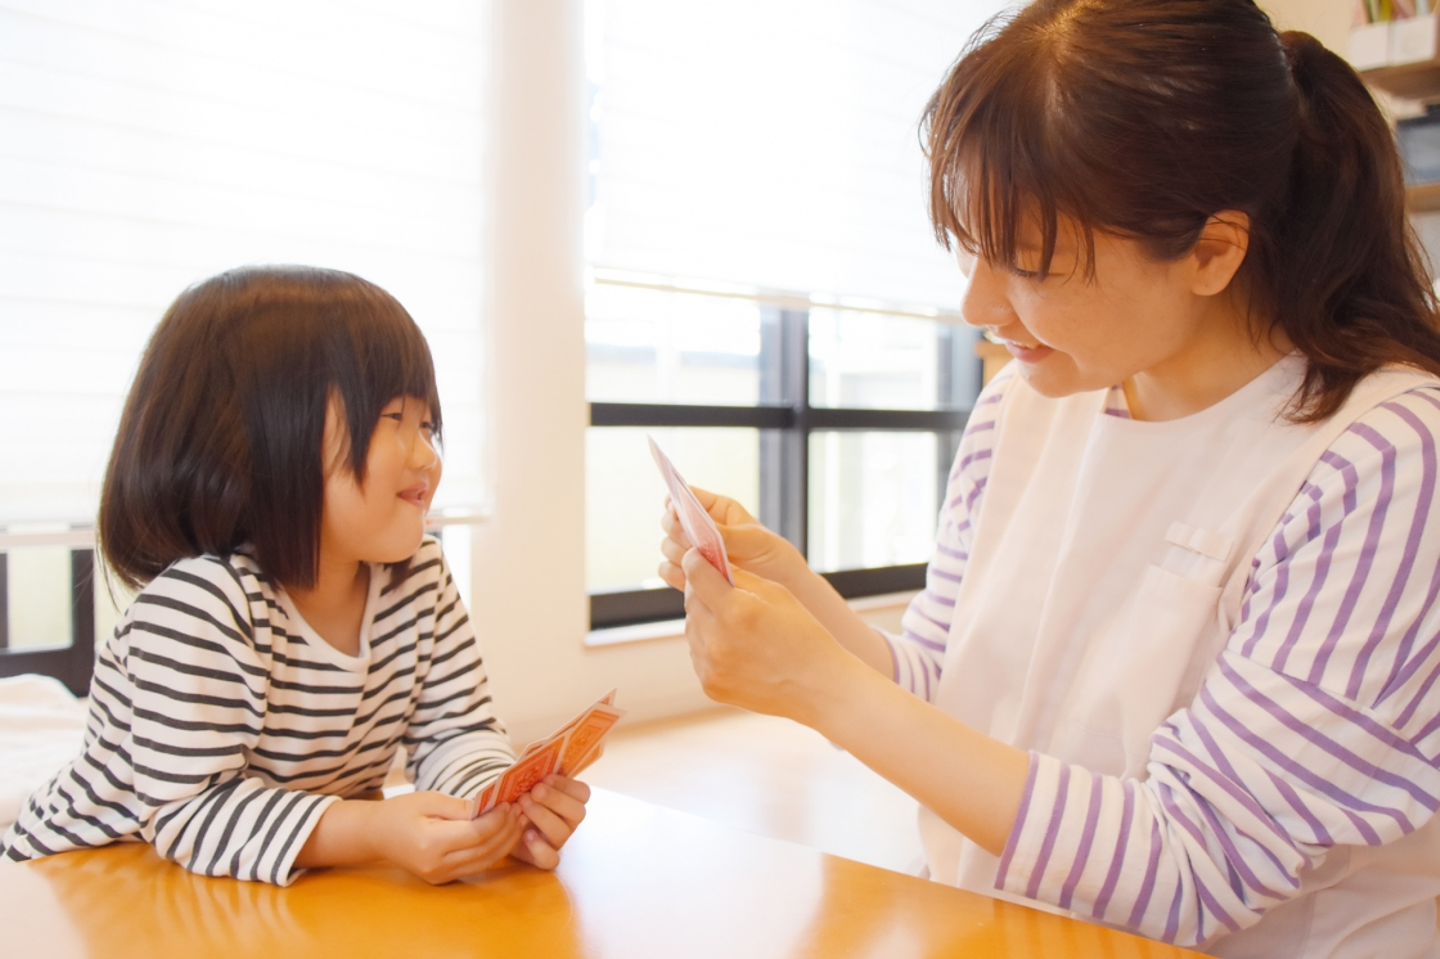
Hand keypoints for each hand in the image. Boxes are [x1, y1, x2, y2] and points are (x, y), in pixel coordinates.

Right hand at [369, 790, 524, 883]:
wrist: (376, 835)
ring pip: (485, 862)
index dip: (497, 819)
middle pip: (484, 850)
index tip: (509, 803)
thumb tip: (492, 807)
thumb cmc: (400, 811)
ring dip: (505, 843)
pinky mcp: (443, 879)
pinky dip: (493, 851)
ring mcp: (440, 876)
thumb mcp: (429, 800)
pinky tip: (503, 834)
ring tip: (518, 821)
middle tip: (521, 810)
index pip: (476, 834)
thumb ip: (461, 807)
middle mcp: (436, 866)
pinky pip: (476, 866)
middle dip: (507, 830)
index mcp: (430, 844)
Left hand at [509, 775, 590, 869]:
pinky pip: (550, 859)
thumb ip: (538, 768)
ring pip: (562, 833)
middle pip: (577, 813)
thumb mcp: (528, 780)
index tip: (546, 778)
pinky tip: (526, 835)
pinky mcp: (543, 858)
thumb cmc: (520, 796)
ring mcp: (557, 840)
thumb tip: (541, 751)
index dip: (566, 784)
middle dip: (555, 799)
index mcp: (570, 800)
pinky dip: (539, 848)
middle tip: (534, 791)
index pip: (583, 793)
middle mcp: (568, 821)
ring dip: (543, 816)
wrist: (502, 821)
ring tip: (522, 805)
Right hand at [658, 486, 804, 590]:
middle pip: (671, 522)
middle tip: (691, 541)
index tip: (676, 510)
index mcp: (718, 510)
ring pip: (667, 547)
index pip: (686, 496)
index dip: (676, 501)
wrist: (786, 593)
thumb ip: (727, 534)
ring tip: (697, 562)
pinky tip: (691, 578)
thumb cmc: (777, 560)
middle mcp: (702, 530)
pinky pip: (669, 572)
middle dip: (676, 530)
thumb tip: (700, 528)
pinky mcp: (692, 577)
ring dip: (676, 553)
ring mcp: (695, 554)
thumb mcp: (757, 542)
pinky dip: (675, 574)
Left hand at [680, 547, 849, 723]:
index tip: (698, 557)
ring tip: (735, 625)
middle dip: (703, 590)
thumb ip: (738, 576)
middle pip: (691, 600)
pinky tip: (735, 648)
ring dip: (706, 619)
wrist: (817, 686)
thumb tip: (709, 559)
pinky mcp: (710, 685)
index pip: (695, 572)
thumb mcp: (776, 593)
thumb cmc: (803, 635)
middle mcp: (717, 639)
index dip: (695, 560)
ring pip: (692, 627)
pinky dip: (709, 645)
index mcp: (735, 610)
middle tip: (723, 592)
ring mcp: (711, 666)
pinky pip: (697, 653)